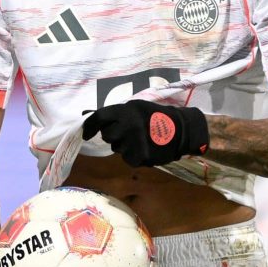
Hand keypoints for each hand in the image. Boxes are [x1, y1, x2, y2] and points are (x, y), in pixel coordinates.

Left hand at [82, 100, 208, 166]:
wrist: (182, 130)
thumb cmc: (157, 116)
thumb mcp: (137, 108)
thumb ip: (116, 113)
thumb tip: (89, 117)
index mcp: (127, 110)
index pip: (100, 117)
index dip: (90, 126)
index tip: (86, 133)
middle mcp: (128, 126)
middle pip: (108, 135)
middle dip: (115, 135)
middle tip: (129, 132)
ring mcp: (133, 143)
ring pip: (117, 148)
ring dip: (125, 145)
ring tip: (141, 139)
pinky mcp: (139, 157)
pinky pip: (127, 158)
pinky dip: (134, 155)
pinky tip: (146, 148)